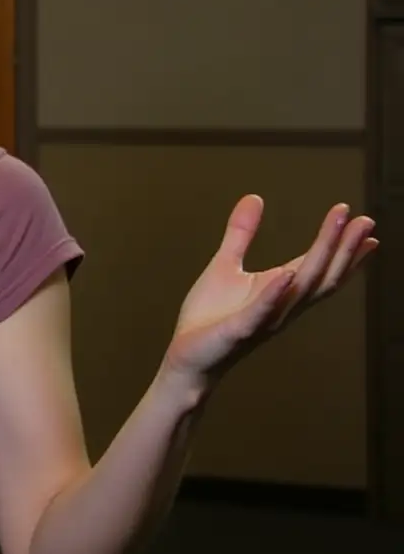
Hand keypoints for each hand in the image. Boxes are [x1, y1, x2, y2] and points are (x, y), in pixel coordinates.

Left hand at [162, 195, 376, 390]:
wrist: (188, 357)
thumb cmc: (209, 317)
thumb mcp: (225, 265)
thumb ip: (241, 233)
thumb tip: (255, 197)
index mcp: (279, 289)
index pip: (317, 264)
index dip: (342, 246)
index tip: (365, 224)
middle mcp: (282, 305)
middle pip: (321, 274)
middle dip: (343, 247)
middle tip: (365, 220)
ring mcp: (264, 319)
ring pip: (302, 288)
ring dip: (321, 258)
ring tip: (338, 229)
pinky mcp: (239, 330)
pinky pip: (262, 311)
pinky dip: (275, 293)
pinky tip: (287, 274)